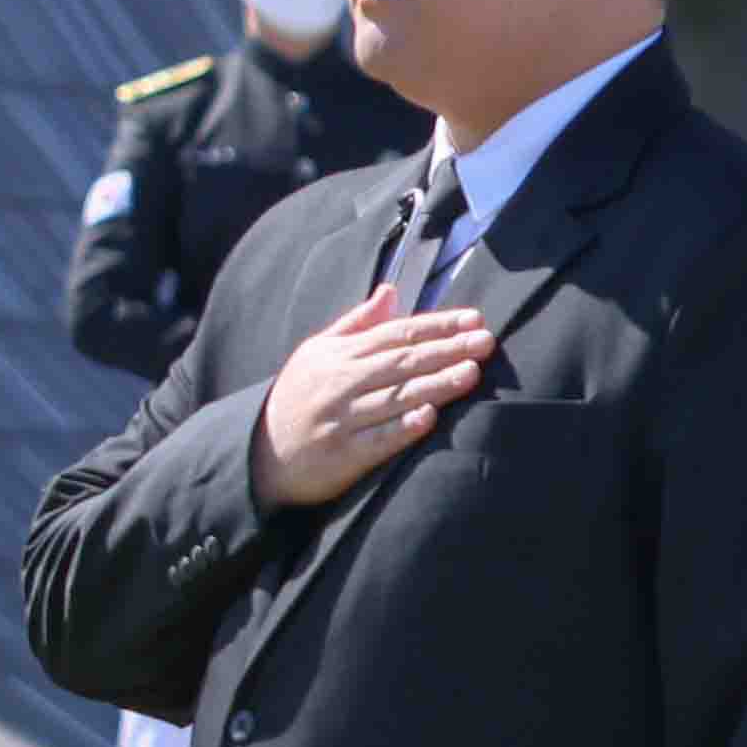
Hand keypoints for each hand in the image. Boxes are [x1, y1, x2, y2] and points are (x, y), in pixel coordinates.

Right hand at [246, 293, 496, 509]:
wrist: (261, 452)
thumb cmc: (300, 396)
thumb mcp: (319, 352)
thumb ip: (358, 323)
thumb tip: (392, 291)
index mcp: (340, 354)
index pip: (396, 334)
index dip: (437, 325)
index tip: (474, 319)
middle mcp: (342, 383)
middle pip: (401, 362)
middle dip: (446, 350)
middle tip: (485, 342)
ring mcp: (342, 419)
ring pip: (395, 398)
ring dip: (435, 385)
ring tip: (471, 373)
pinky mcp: (342, 455)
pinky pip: (376, 440)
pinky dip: (402, 428)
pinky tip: (429, 417)